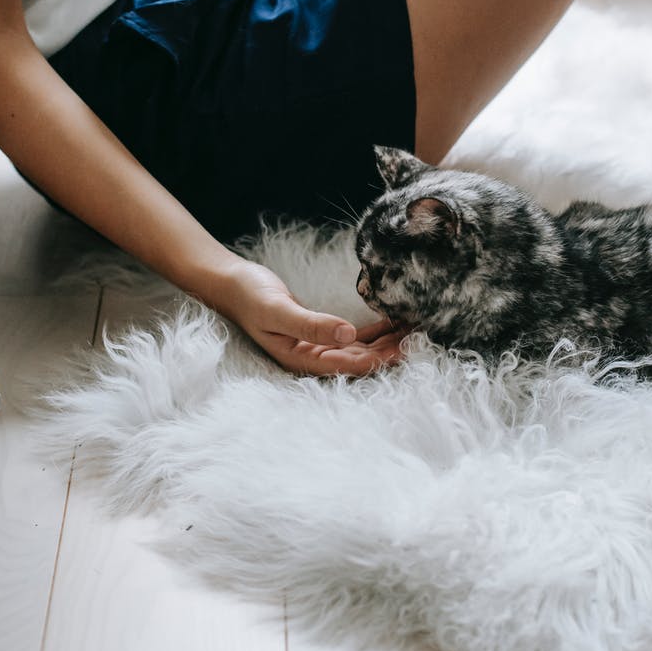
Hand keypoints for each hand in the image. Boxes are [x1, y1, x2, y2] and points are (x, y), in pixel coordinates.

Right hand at [207, 257, 409, 376]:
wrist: (231, 284)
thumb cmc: (250, 296)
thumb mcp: (278, 309)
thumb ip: (311, 324)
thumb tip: (348, 335)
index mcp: (301, 360)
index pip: (348, 366)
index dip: (378, 361)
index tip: (405, 350)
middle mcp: (312, 358)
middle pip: (359, 361)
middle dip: (390, 353)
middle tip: (421, 338)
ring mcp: (317, 346)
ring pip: (360, 349)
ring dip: (386, 342)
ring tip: (414, 330)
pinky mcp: (320, 332)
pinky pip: (353, 336)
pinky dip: (374, 331)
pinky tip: (394, 322)